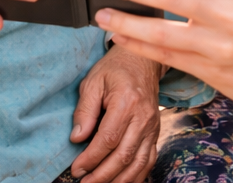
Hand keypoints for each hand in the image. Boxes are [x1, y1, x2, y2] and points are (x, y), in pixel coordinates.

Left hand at [68, 47, 163, 181]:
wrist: (142, 61)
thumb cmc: (114, 69)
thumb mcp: (93, 81)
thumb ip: (84, 110)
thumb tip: (77, 139)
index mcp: (126, 102)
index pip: (108, 139)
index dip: (91, 158)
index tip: (76, 169)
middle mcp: (143, 117)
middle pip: (124, 155)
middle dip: (102, 175)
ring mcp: (153, 127)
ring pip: (138, 163)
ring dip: (118, 180)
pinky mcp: (156, 133)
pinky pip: (149, 160)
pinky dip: (136, 176)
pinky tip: (121, 182)